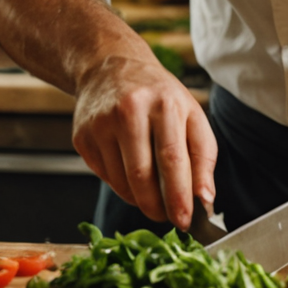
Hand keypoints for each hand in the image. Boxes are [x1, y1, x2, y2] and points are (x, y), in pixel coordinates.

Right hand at [71, 52, 216, 229]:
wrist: (110, 67)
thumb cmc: (158, 95)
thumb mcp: (191, 114)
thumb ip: (203, 156)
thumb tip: (205, 199)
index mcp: (163, 103)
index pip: (172, 159)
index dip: (179, 196)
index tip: (185, 221)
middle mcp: (129, 111)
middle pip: (142, 176)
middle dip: (157, 207)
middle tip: (167, 218)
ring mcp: (100, 123)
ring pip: (121, 182)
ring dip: (140, 199)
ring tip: (152, 195)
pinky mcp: (82, 136)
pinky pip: (105, 177)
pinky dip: (122, 186)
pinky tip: (130, 172)